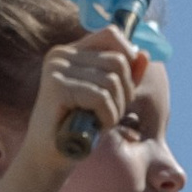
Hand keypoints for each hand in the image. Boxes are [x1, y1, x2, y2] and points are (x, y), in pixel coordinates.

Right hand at [22, 26, 139, 169]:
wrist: (48, 158)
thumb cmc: (78, 128)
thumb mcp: (107, 98)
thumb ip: (124, 76)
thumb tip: (144, 55)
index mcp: (70, 52)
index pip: (111, 34)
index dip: (128, 56)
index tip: (126, 86)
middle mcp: (61, 55)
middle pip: (118, 61)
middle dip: (125, 93)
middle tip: (110, 113)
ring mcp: (57, 69)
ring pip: (112, 80)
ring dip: (116, 109)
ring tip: (100, 122)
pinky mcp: (57, 87)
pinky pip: (101, 97)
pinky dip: (107, 116)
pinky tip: (95, 126)